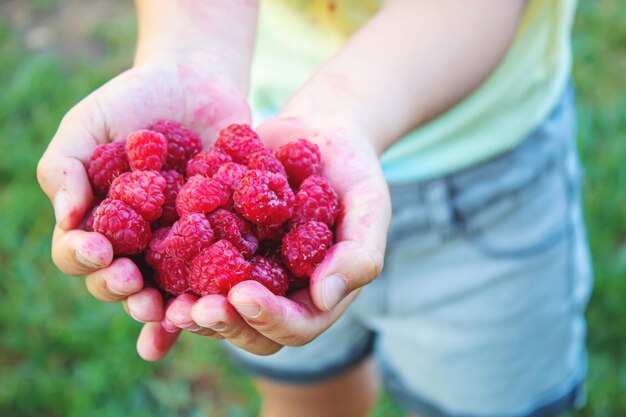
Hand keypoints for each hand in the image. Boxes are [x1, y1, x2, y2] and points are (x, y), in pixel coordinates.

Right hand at [37, 52, 250, 359]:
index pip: (78, 252)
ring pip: (168, 288)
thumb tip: (66, 220)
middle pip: (121, 281)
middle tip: (133, 285)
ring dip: (167, 306)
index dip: (82, 257)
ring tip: (171, 310)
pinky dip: (216, 290)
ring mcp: (180, 244)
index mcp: (97, 221)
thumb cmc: (133, 101)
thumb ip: (66, 168)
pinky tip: (216, 302)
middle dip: (122, 289)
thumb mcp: (88, 124)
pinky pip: (219, 270)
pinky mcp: (221, 238)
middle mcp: (137, 242)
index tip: (97, 249)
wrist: (197, 81)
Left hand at [164, 114, 391, 354]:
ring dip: (190, 309)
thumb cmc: (353, 169)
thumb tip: (324, 298)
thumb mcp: (369, 206)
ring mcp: (246, 269)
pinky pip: (192, 265)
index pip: (297, 325)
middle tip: (193, 309)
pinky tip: (146, 264)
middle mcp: (278, 289)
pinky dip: (170, 272)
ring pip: (216, 304)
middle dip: (222, 322)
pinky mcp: (218, 243)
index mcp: (316, 293)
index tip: (244, 296)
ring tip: (165, 302)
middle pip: (249, 326)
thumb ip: (359, 254)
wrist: (319, 132)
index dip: (271, 319)